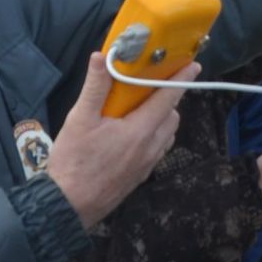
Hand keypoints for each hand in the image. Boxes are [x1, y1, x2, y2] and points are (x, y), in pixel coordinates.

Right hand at [46, 55, 193, 227]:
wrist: (68, 205)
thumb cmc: (74, 161)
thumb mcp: (80, 119)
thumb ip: (95, 87)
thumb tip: (102, 56)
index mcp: (140, 131)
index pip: (168, 98)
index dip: (182, 79)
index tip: (194, 66)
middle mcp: (150, 148)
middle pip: (171, 117)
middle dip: (167, 99)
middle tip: (150, 87)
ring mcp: (147, 165)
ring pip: (167, 135)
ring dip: (161, 119)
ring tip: (138, 110)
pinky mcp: (140, 177)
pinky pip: (158, 150)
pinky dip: (154, 136)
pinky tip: (131, 134)